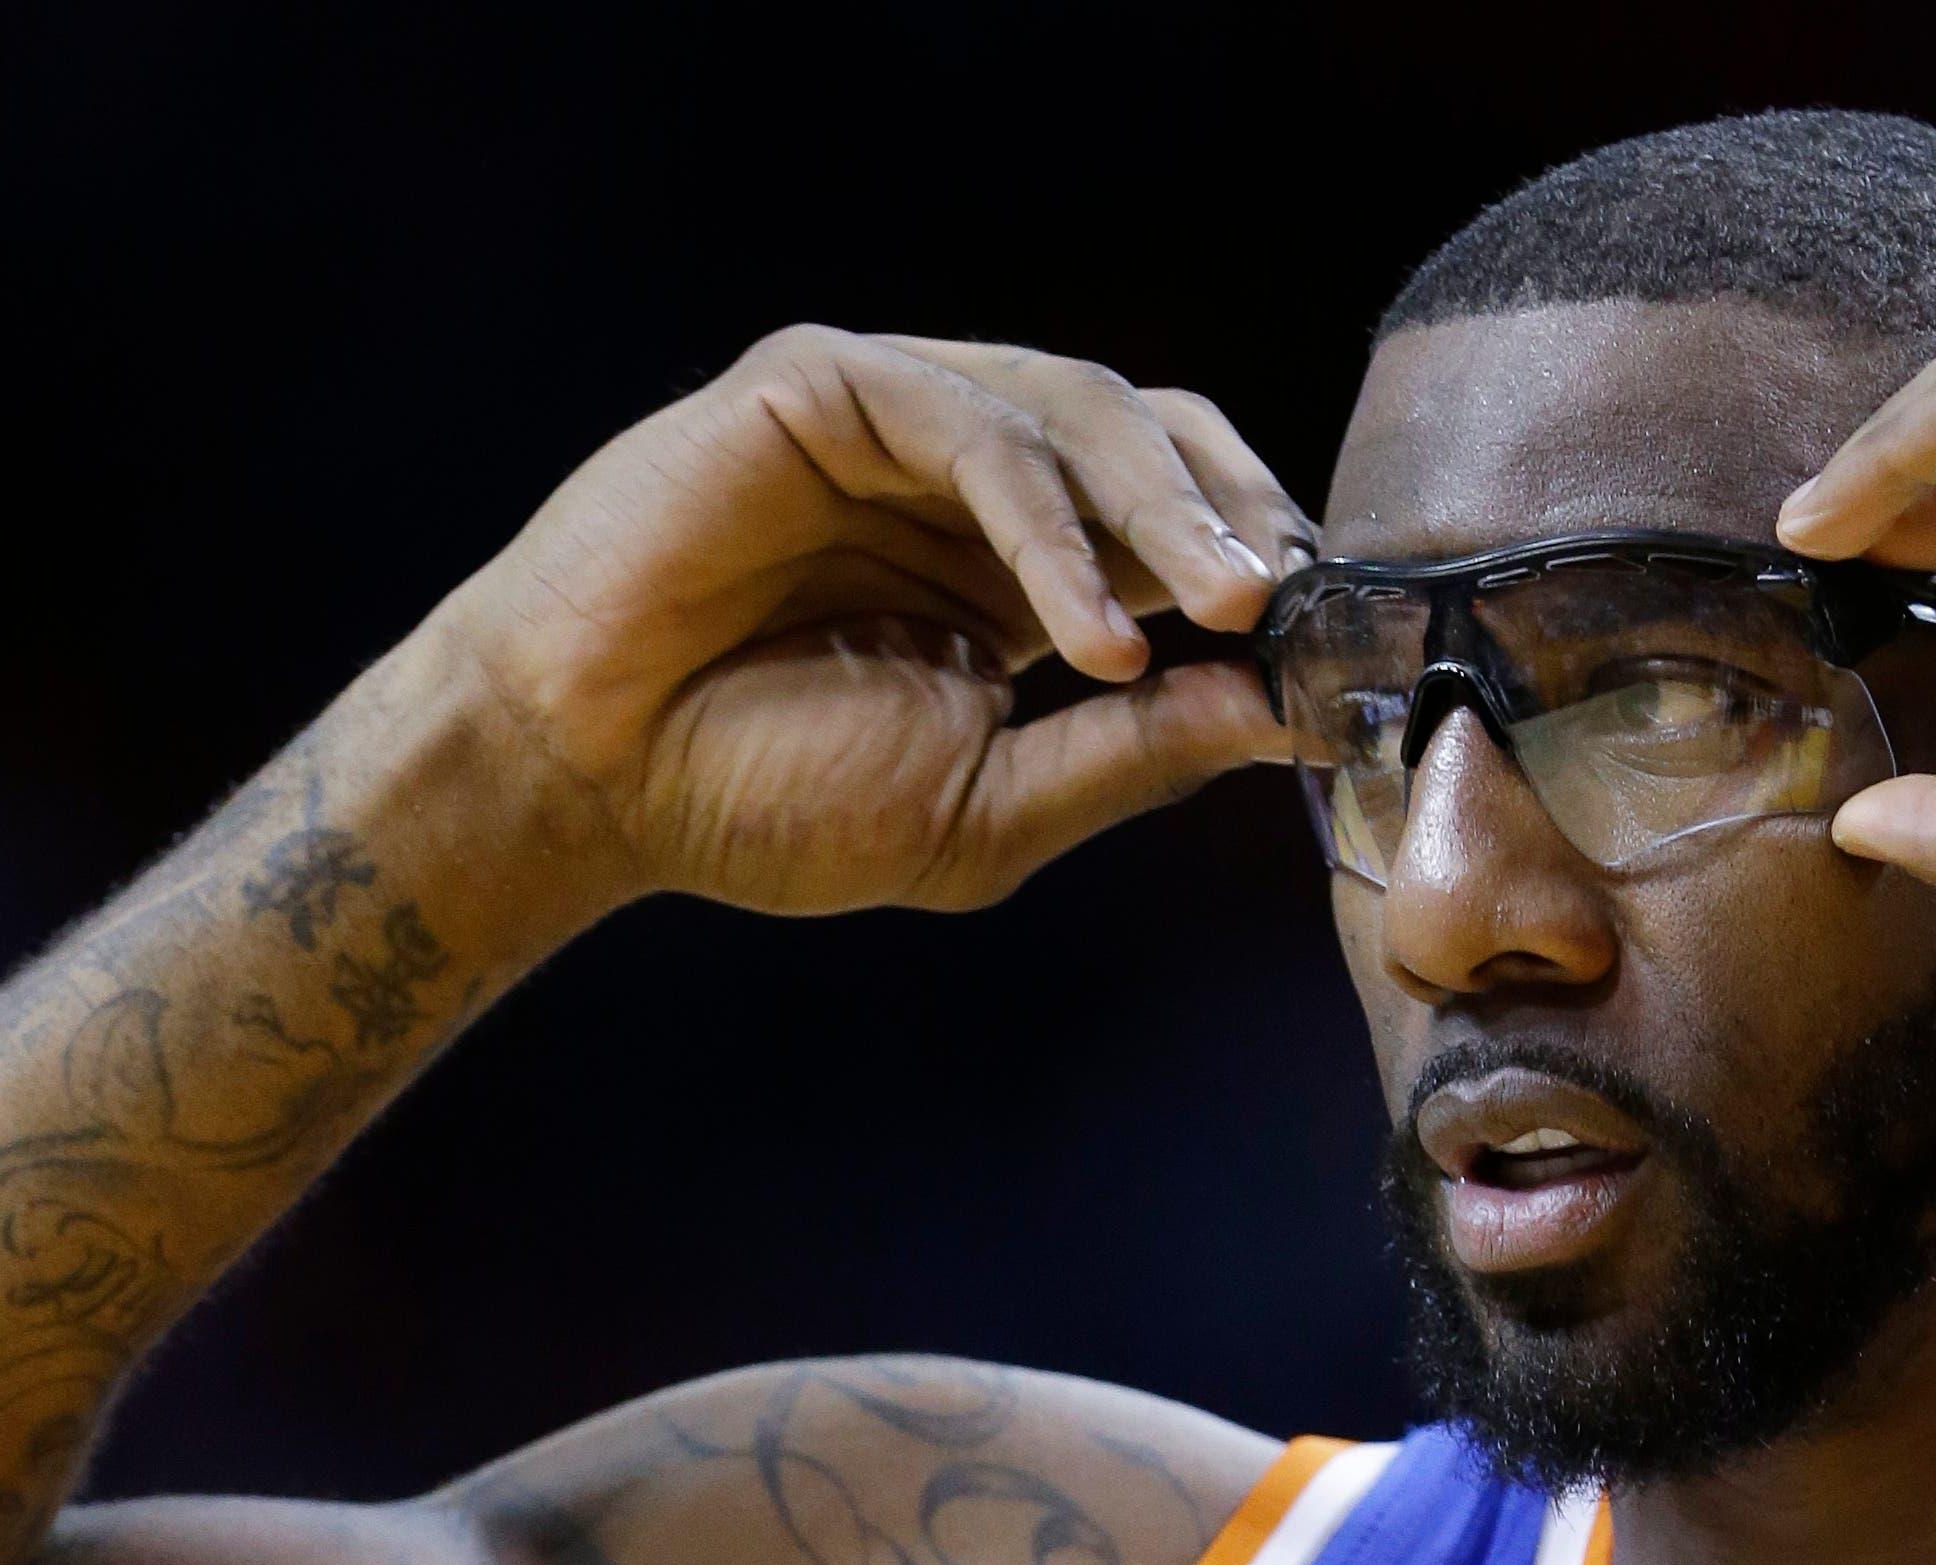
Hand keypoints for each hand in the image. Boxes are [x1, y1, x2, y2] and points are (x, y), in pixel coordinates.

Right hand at [427, 327, 1315, 915]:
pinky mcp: (824, 386)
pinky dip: (1053, 529)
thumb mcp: (991, 806)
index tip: (1344, 655)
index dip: (1271, 572)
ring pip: (1084, 411)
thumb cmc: (765, 798)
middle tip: (1303, 611)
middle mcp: (974, 477)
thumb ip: (1132, 756)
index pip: (1187, 524)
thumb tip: (1277, 720)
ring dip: (1173, 511)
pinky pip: (976, 428)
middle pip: (1161, 440)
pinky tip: (1092, 628)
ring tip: (1232, 609)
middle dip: (1248, 520)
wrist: (591, 778)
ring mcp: (900, 417)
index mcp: (1025, 567)